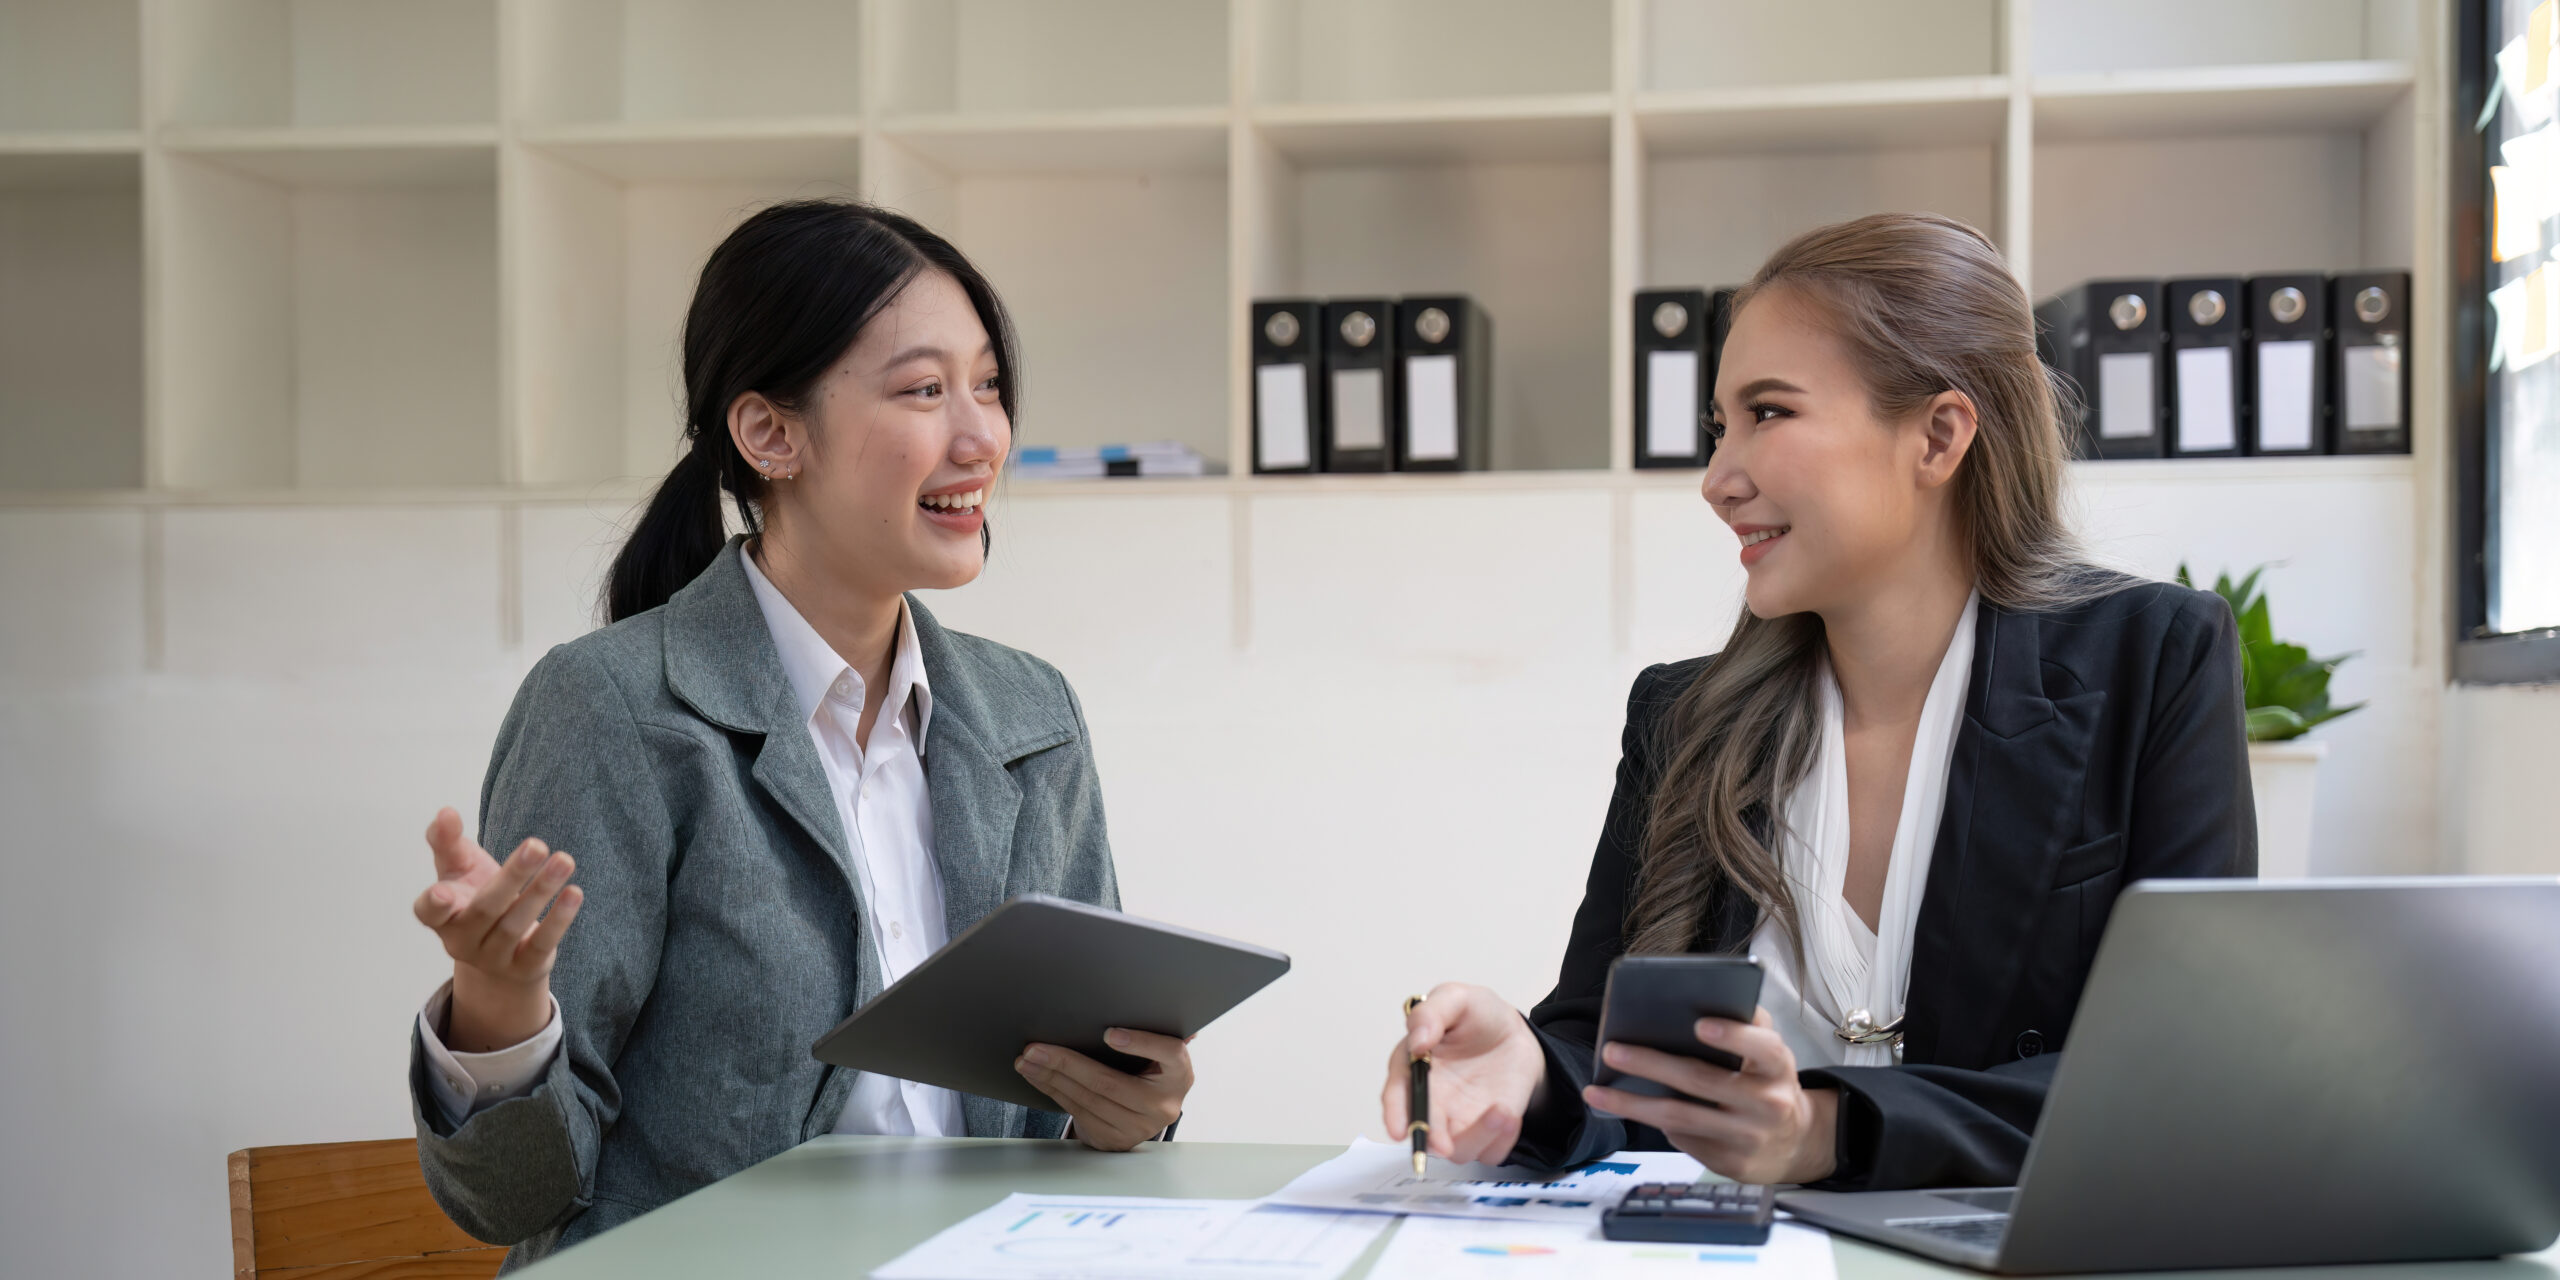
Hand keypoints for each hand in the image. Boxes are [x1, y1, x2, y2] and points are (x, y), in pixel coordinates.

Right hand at [412, 807, 583, 1052]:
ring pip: (516, 924)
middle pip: (486, 909)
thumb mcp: (459, 870)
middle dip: (512, 876)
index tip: (442, 891)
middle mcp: (462, 941)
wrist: (501, 954)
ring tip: (565, 860)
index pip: (429, 912)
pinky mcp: (524, 968)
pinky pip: (542, 944)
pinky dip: (559, 919)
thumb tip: (445, 812)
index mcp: (441, 916)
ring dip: (542, 890)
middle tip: (537, 845)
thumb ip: (448, 842)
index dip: (433, 904)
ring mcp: (493, 959)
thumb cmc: (475, 899)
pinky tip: (574, 892)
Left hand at [1016, 1028, 1191, 1150]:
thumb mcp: (1160, 1054)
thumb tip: (1155, 1001)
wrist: (1144, 1115)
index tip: (1109, 1033)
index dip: (1140, 1043)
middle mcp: (1163, 1105)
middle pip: (1110, 1082)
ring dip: (1051, 1077)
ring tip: (1028, 1060)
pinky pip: (1077, 1112)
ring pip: (1087, 1099)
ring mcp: (1138, 1127)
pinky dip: (1053, 1092)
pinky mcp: (1114, 1139)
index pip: (1168, 1053)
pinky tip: (1038, 1076)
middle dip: (1067, 1062)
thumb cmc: (1150, 1072)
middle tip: (1037, 1048)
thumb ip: (1157, 1032)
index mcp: (1180, 1074)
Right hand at [1379, 983, 1548, 1165]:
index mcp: (1415, 1068)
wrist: (1515, 1033)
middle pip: (1424, 1131)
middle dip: (1431, 1140)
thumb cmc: (1478, 1016)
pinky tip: (1510, 1114)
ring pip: (1459, 1149)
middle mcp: (1433, 1100)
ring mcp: (1459, 1121)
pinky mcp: (1487, 1132)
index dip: (1395, 1114)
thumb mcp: (1457, 998)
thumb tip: (1417, 1042)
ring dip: (1478, 1136)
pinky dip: (1501, 1139)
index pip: (1397, 1096)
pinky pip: (1491, 1151)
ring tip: (1501, 1111)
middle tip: (1444, 1143)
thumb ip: (1431, 1013)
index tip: (1398, 1129)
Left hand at [1581, 1007, 1838, 1184]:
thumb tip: (1695, 998)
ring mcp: (1747, 1138)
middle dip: (1651, 1064)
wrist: (1795, 1143)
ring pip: (1680, 1118)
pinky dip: (1651, 1121)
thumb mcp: (1769, 1054)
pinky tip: (1624, 1107)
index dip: (1734, 1037)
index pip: (1763, 1048)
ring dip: (1632, 1103)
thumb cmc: (1768, 1081)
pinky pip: (1683, 1138)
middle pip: (1702, 1081)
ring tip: (1595, 1091)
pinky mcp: (1729, 1163)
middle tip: (1611, 1049)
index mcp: (1779, 1067)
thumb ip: (1746, 1026)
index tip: (1699, 1025)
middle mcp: (1767, 1104)